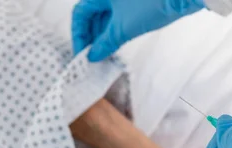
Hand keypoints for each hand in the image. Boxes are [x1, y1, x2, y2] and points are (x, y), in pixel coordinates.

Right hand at [72, 0, 204, 61]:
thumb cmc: (153, 2)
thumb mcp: (123, 27)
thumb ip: (105, 43)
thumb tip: (93, 55)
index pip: (80, 14)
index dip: (79, 35)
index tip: (81, 53)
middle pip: (92, 16)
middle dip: (90, 38)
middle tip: (91, 58)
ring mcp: (122, 0)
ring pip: (105, 18)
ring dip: (102, 37)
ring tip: (102, 56)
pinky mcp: (135, 5)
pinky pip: (118, 19)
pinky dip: (114, 33)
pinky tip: (114, 47)